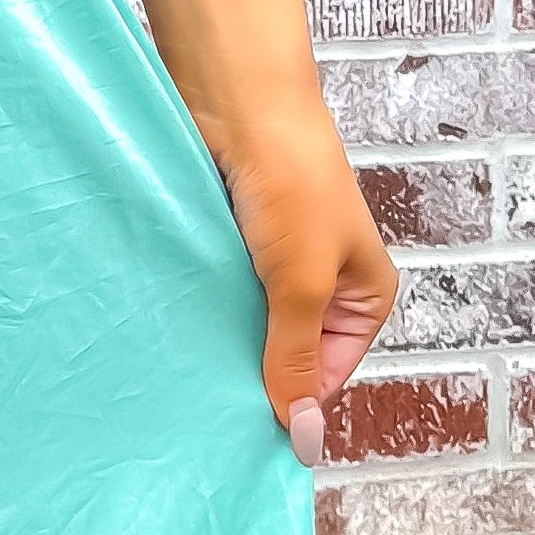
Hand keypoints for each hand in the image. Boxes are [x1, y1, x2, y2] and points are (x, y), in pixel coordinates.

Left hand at [205, 108, 396, 471]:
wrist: (238, 98)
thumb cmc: (291, 180)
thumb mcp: (302, 282)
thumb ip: (296, 358)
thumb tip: (304, 436)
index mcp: (363, 297)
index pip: (326, 377)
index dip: (288, 402)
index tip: (240, 429)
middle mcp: (324, 284)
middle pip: (286, 354)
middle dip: (250, 372)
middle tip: (204, 404)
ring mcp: (276, 262)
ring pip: (245, 324)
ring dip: (219, 338)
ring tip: (184, 367)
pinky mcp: (233, 243)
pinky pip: (215, 292)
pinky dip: (197, 306)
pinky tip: (171, 324)